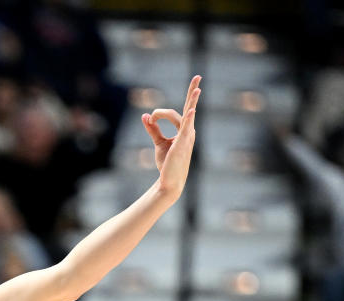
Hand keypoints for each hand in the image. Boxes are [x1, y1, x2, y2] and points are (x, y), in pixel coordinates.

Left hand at [140, 75, 200, 198]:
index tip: (150, 119)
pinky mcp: (182, 144)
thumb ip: (152, 129)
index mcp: (184, 130)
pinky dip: (188, 119)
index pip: (173, 113)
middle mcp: (188, 131)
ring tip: (197, 87)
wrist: (169, 181)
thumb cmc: (167, 163)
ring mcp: (187, 137)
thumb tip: (144, 116)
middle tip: (198, 76)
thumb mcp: (159, 143)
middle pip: (189, 107)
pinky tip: (191, 111)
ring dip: (192, 100)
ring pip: (188, 115)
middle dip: (192, 92)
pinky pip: (186, 129)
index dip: (159, 113)